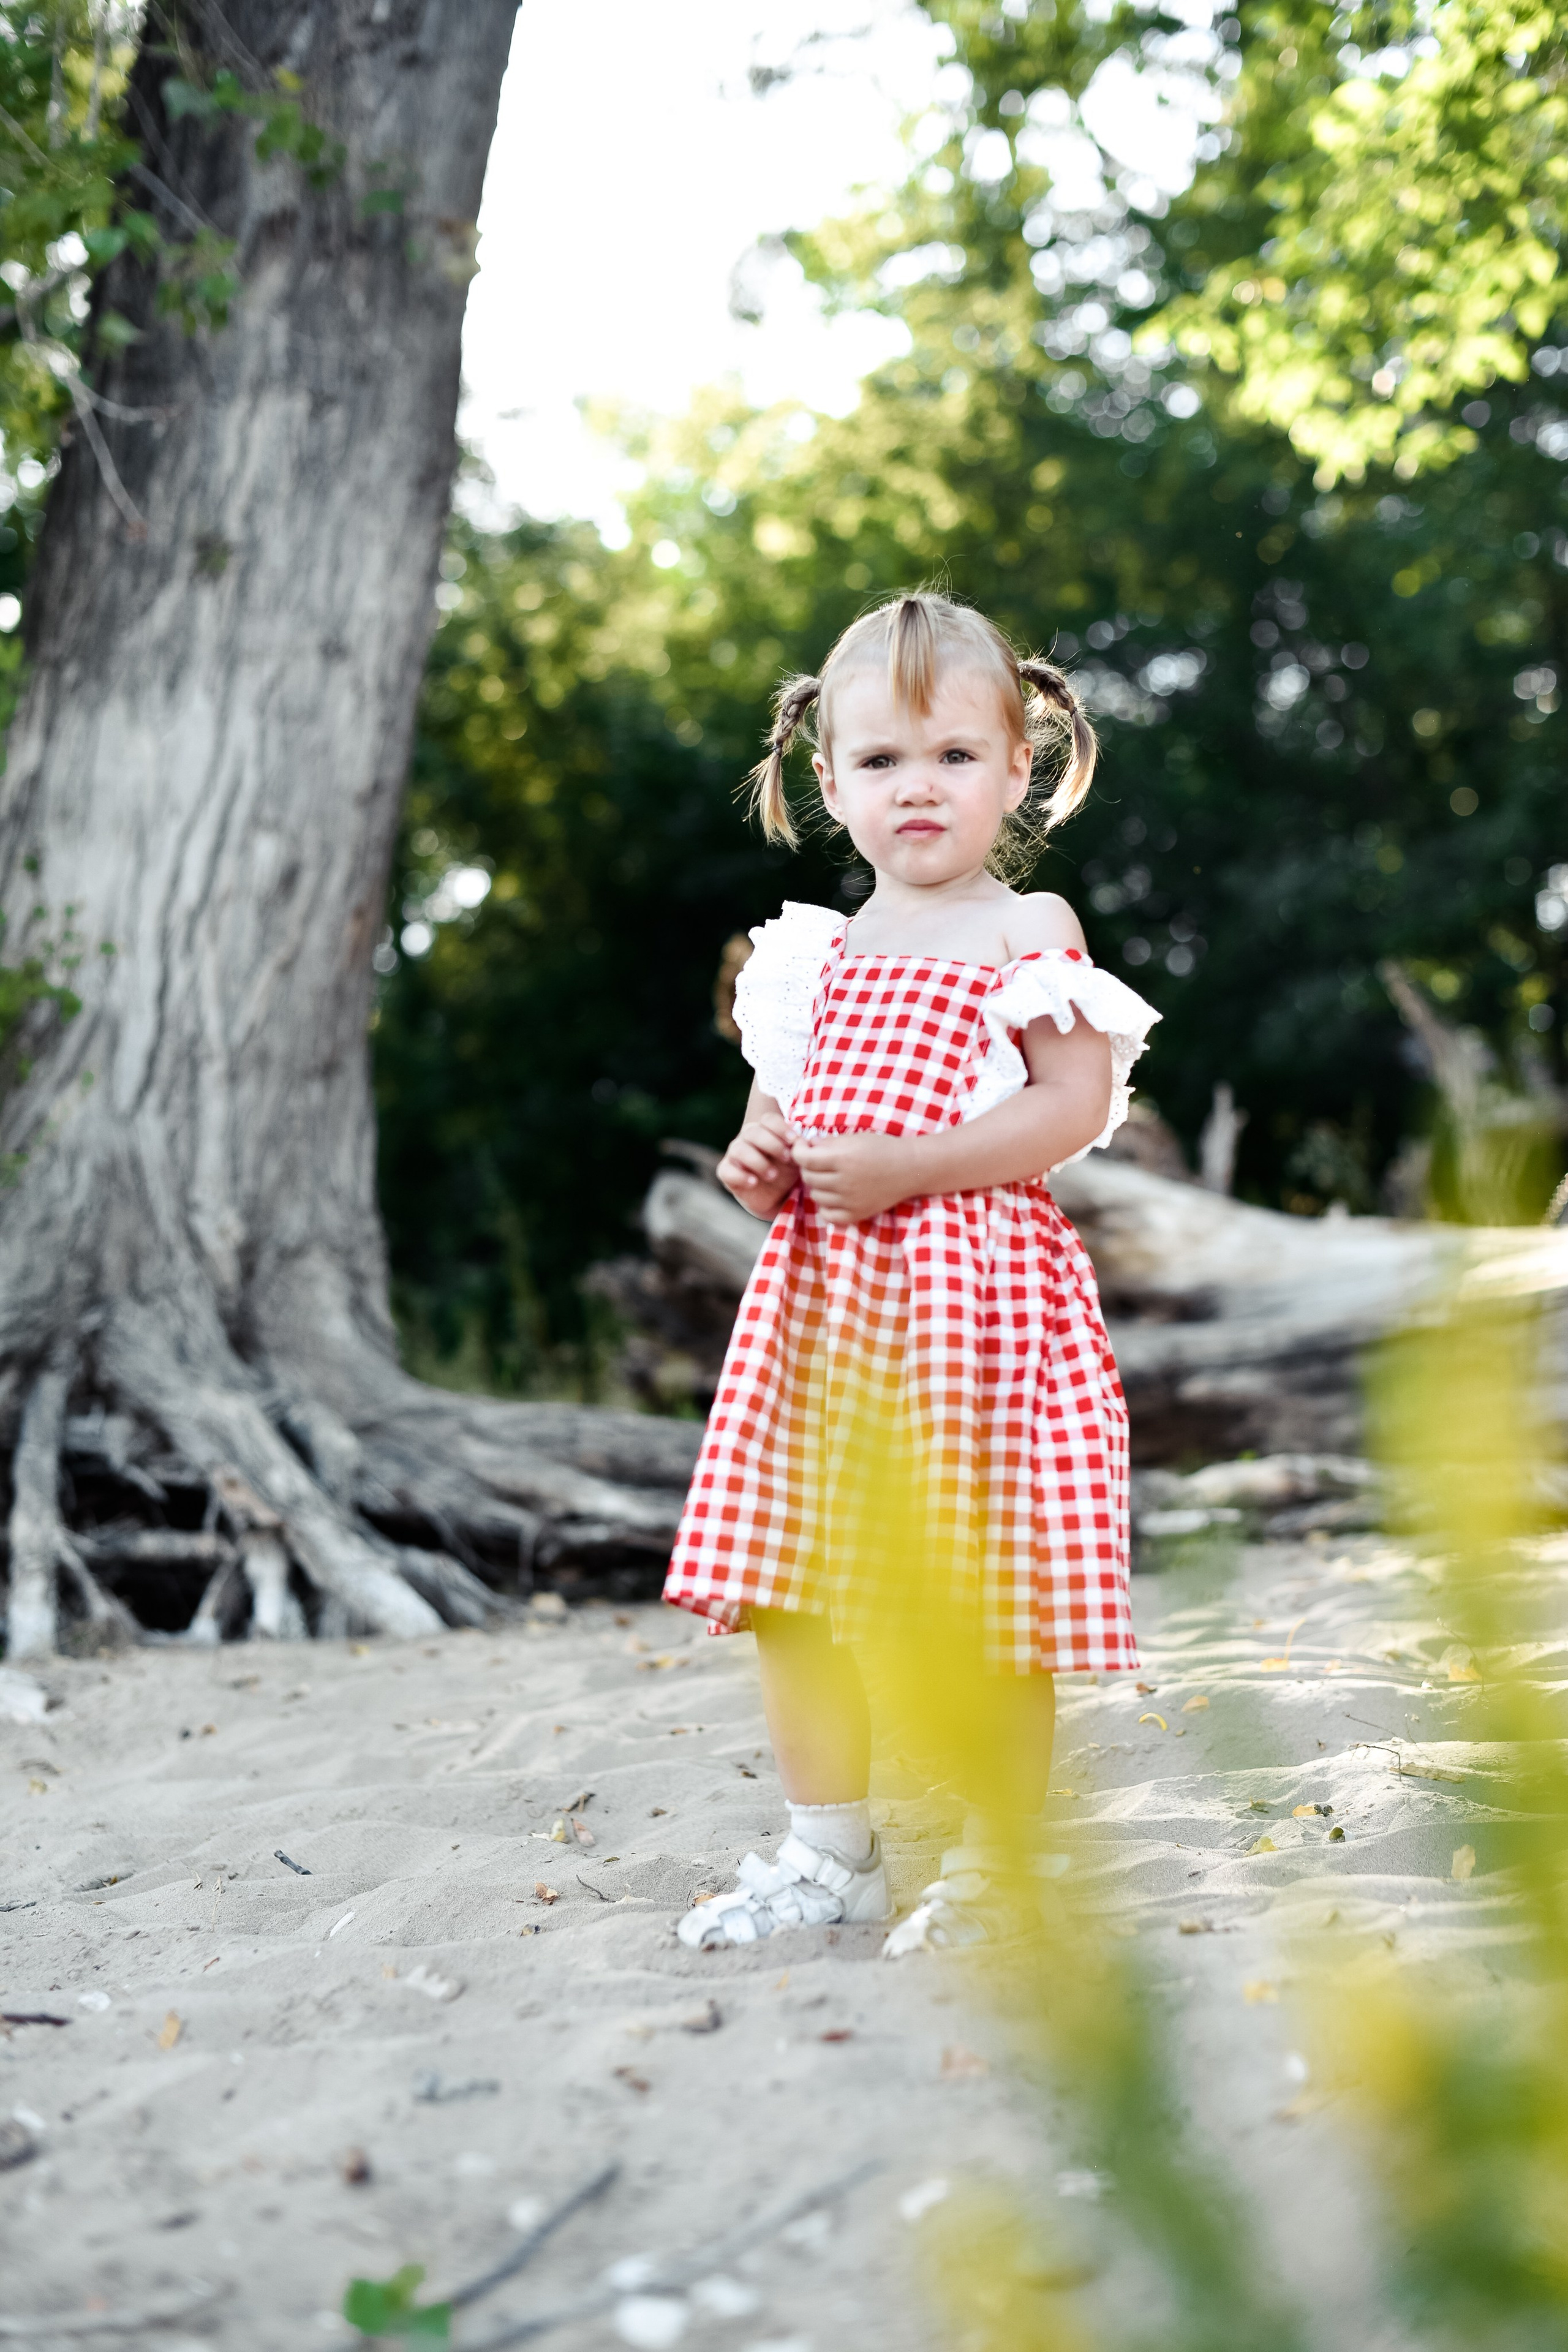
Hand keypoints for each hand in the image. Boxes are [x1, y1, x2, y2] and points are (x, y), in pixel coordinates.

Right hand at [717, 1110, 797, 1220]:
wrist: (776, 1197)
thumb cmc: (786, 1171)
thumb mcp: (797, 1159)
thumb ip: (800, 1148)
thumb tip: (804, 1142)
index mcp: (765, 1130)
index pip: (768, 1120)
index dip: (780, 1127)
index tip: (795, 1140)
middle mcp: (747, 1139)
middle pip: (753, 1131)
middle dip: (772, 1144)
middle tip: (787, 1158)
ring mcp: (735, 1155)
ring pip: (739, 1149)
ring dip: (758, 1161)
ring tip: (773, 1175)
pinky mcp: (727, 1172)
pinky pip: (727, 1170)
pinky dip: (740, 1176)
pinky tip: (754, 1182)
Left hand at [792, 1131, 918, 1226]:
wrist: (910, 1168)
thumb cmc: (882, 1149)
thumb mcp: (853, 1138)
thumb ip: (827, 1143)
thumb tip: (805, 1146)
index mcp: (842, 1158)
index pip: (804, 1159)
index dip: (798, 1151)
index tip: (803, 1147)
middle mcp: (844, 1181)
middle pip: (808, 1177)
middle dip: (809, 1167)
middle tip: (819, 1161)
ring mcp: (850, 1200)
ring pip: (815, 1196)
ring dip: (818, 1186)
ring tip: (830, 1177)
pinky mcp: (856, 1214)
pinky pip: (827, 1214)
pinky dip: (826, 1205)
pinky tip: (835, 1195)